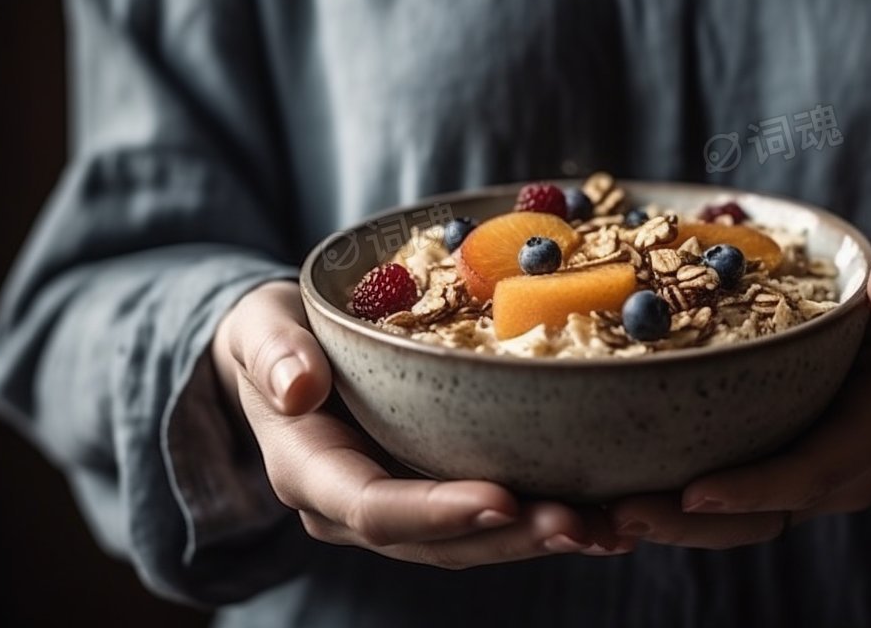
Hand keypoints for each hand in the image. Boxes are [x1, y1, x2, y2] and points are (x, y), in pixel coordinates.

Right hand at [211, 281, 632, 567]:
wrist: (280, 357)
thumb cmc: (273, 336)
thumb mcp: (261, 329)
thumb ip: (272, 353)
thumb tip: (297, 387)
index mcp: (309, 471)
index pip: (372, 506)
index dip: (438, 510)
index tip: (504, 500)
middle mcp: (352, 506)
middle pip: (435, 539)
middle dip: (511, 538)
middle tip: (584, 525)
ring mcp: (395, 504)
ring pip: (468, 541)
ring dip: (538, 538)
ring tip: (610, 528)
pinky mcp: (429, 492)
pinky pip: (484, 518)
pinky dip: (539, 518)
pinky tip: (600, 513)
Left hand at [606, 255, 870, 547]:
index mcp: (867, 439)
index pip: (809, 473)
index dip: (753, 488)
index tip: (694, 492)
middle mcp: (830, 475)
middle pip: (756, 517)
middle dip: (687, 523)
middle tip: (617, 512)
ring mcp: (798, 481)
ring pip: (730, 520)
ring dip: (666, 522)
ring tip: (597, 512)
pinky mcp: (769, 470)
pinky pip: (719, 499)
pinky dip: (668, 502)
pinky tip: (606, 490)